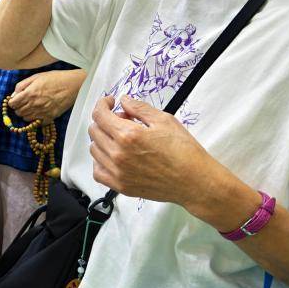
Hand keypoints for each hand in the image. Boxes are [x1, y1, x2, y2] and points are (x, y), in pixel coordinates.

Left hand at [8, 70, 85, 122]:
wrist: (73, 85)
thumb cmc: (55, 78)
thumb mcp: (36, 77)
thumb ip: (22, 86)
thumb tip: (13, 95)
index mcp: (29, 93)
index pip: (12, 104)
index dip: (12, 102)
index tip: (15, 100)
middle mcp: (34, 104)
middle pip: (18, 112)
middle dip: (18, 108)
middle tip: (23, 103)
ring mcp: (42, 112)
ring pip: (26, 118)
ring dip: (25, 113)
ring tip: (31, 107)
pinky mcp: (50, 117)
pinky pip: (37, 123)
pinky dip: (35, 119)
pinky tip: (38, 113)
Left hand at [87, 95, 224, 208]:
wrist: (194, 181)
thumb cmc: (184, 151)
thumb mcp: (164, 120)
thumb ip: (139, 108)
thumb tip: (124, 101)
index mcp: (128, 135)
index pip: (100, 115)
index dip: (103, 104)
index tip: (110, 102)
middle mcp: (118, 154)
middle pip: (94, 131)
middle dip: (105, 120)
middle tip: (123, 120)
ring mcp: (118, 172)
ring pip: (94, 150)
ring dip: (103, 140)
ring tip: (122, 139)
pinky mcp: (121, 186)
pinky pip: (98, 172)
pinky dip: (101, 162)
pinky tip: (114, 157)